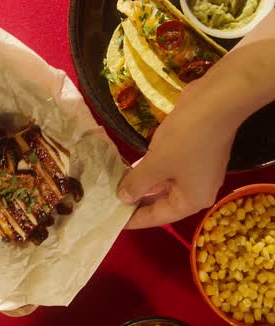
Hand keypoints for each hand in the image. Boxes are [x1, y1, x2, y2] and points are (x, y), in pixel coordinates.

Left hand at [118, 13, 274, 228]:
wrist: (216, 102)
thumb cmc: (186, 139)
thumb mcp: (156, 164)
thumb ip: (137, 183)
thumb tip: (124, 198)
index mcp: (191, 200)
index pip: (158, 217)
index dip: (135, 220)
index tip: (113, 223)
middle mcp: (196, 190)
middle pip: (161, 202)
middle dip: (136, 202)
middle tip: (109, 204)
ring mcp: (195, 171)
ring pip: (163, 184)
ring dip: (141, 184)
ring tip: (115, 187)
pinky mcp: (192, 153)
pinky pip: (167, 168)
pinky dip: (150, 170)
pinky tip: (130, 168)